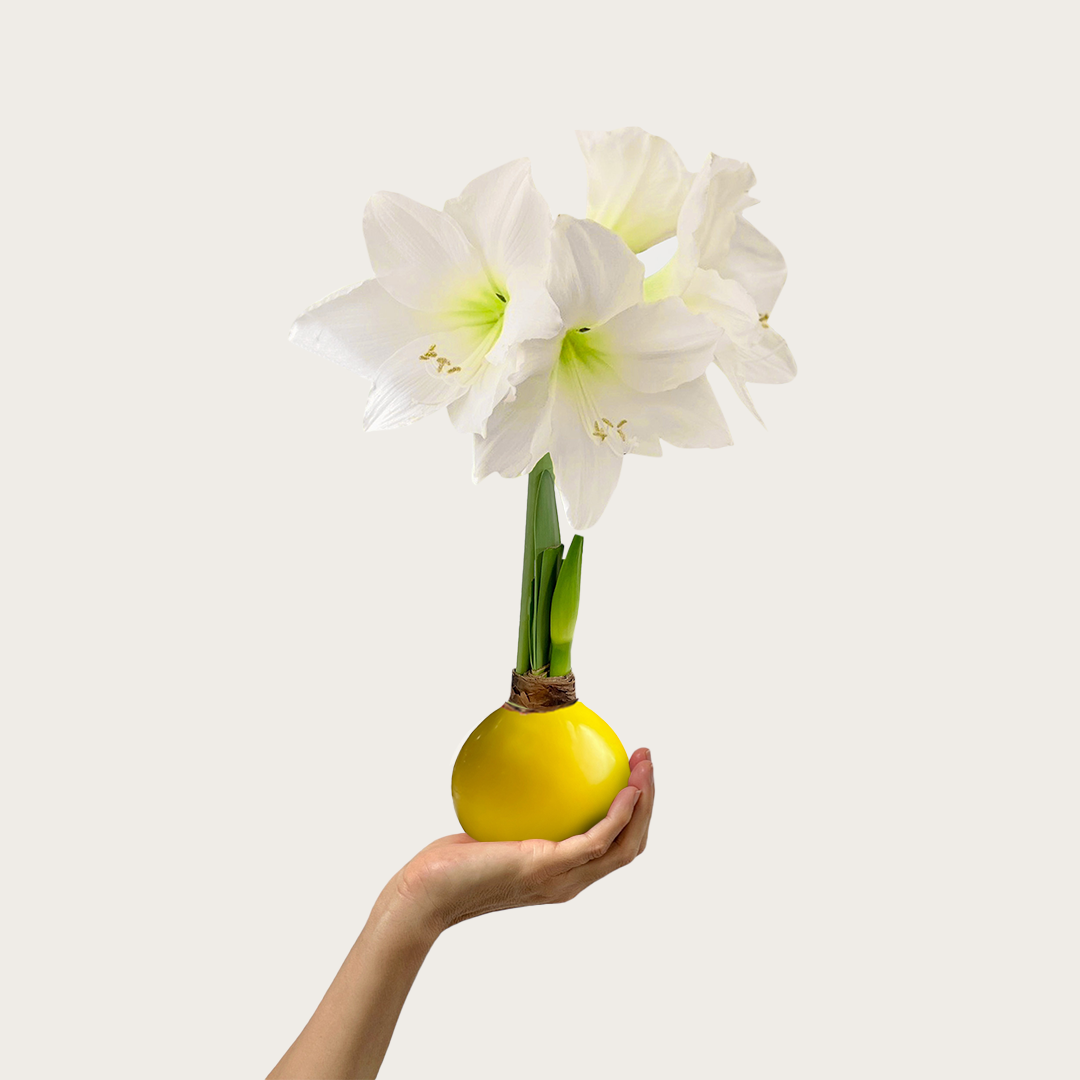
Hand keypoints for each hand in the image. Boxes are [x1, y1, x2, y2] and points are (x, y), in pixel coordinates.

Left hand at [389, 748, 654, 933]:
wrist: (425, 893)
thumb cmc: (448, 864)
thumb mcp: (491, 826)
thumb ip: (513, 808)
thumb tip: (520, 762)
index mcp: (561, 874)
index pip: (612, 846)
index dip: (632, 812)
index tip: (633, 772)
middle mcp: (569, 881)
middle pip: (629, 845)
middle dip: (647, 802)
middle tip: (645, 761)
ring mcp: (562, 878)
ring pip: (624, 843)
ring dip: (642, 802)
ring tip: (644, 766)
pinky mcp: (549, 868)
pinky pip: (598, 839)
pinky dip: (619, 814)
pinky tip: (626, 787)